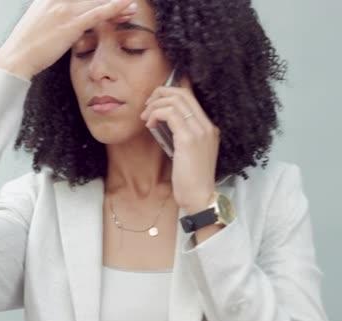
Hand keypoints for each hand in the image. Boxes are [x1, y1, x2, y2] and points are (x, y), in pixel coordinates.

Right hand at [0, 0, 137, 79]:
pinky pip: (98, 13)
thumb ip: (52, 11)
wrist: (14, 59)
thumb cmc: (25, 45)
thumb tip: (64, 14)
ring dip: (118, 4)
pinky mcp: (70, 24)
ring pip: (98, 1)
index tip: (109, 0)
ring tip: (133, 7)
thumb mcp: (37, 20)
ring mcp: (64, 10)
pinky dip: (114, 8)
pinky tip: (127, 6)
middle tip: (127, 2)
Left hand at [140, 76, 220, 214]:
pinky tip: (148, 125)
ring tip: (145, 118)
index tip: (155, 100)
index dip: (172, 91)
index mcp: (209, 128)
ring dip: (155, 105)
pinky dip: (155, 114)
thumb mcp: (187, 153)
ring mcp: (200, 130)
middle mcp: (207, 125)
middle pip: (183, 93)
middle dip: (160, 94)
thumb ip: (180, 136)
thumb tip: (164, 122)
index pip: (192, 97)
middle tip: (146, 107)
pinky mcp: (188, 138)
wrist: (199, 197)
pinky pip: (170, 114)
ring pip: (176, 100)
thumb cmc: (190, 180)